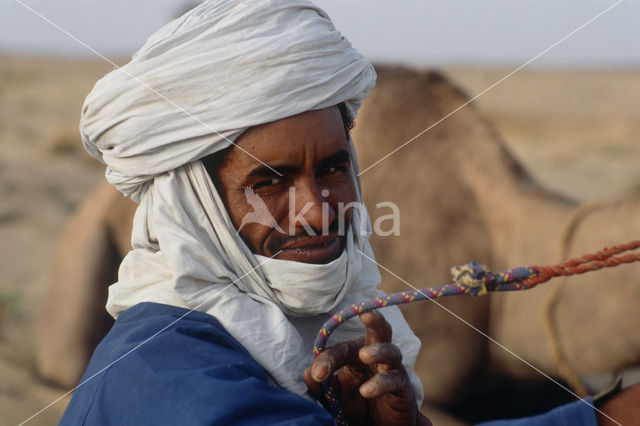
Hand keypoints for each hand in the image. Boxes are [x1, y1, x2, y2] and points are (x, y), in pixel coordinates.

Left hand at [303, 311, 430, 425]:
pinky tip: (366, 391)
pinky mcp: (402, 387)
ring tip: (365, 355)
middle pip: (378, 331)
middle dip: (373, 319)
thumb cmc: (357, 405)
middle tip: (365, 313)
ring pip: (391, 351)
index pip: (342, 349)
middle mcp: (377, 355)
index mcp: (357, 354)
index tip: (316, 373)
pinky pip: (394, 380)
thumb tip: (307, 374)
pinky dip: (381, 383)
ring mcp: (392, 369)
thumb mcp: (334, 398)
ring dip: (379, 351)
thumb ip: (321, 387)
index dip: (328, 358)